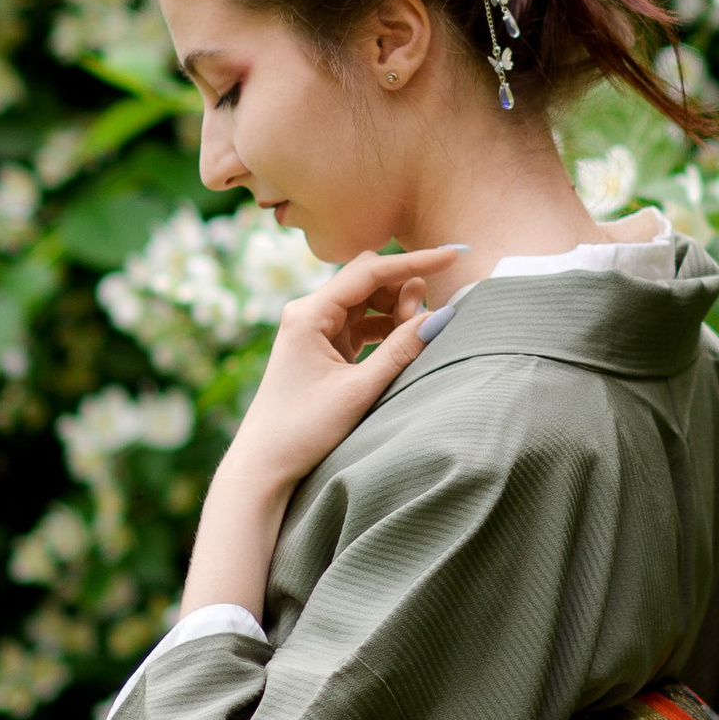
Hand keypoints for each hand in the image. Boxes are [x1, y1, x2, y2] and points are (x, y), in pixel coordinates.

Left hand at [227, 245, 468, 490]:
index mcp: (309, 313)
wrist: (264, 464)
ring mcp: (315, 328)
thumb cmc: (303, 430)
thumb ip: (401, 350)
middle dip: (404, 290)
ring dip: (397, 310)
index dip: (415, 262)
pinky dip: (386, 328)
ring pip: (368, 300)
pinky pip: (362, 322)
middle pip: (369, 279)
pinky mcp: (323, 345)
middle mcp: (309, 312)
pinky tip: (403, 343)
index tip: (454, 255)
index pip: (370, 270)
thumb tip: (442, 316)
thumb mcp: (359, 391)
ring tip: (414, 338)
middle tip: (425, 323)